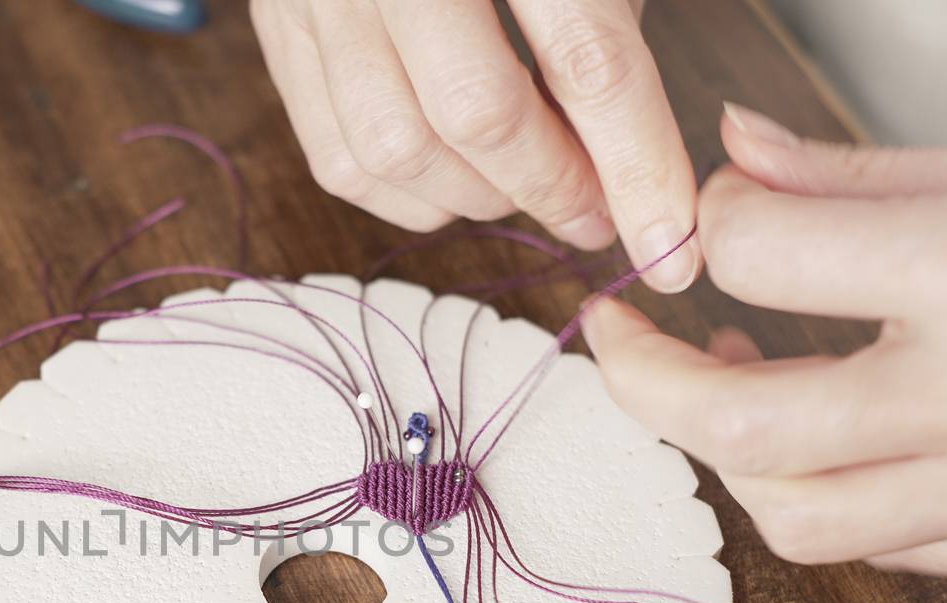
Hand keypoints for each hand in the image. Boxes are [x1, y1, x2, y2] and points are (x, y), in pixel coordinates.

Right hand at [250, 0, 699, 290]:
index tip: (668, 238)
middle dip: (550, 188)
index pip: (586, 57)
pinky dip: (403, 194)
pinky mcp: (278, 25)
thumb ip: (603, 13)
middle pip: (476, 117)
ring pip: (395, 151)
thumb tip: (628, 151)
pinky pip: (335, 153)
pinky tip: (452, 180)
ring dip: (476, 197)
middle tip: (597, 212)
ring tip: (524, 186)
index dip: (636, 163)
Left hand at [585, 105, 946, 581]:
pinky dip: (816, 498)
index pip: (754, 249)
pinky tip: (813, 440)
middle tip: (616, 328)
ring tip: (717, 379)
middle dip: (642, 377)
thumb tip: (733, 148)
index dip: (710, 218)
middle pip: (736, 424)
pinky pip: (881, 550)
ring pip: (794, 515)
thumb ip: (861, 174)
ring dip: (723, 456)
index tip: (720, 207)